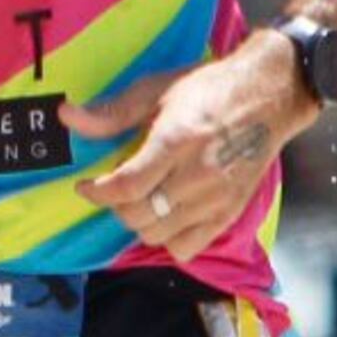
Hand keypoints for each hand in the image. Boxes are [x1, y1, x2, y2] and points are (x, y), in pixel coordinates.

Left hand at [64, 39, 299, 263]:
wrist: (269, 96)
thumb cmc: (210, 88)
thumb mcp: (156, 90)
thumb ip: (111, 113)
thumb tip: (66, 117)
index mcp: (176, 141)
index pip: (126, 186)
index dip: (96, 191)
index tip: (86, 185)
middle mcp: (197, 175)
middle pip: (138, 215)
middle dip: (115, 205)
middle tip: (116, 187)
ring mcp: (216, 198)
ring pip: (158, 235)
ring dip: (140, 221)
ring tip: (141, 198)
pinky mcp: (230, 212)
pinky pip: (187, 248)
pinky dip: (169, 238)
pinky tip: (167, 214)